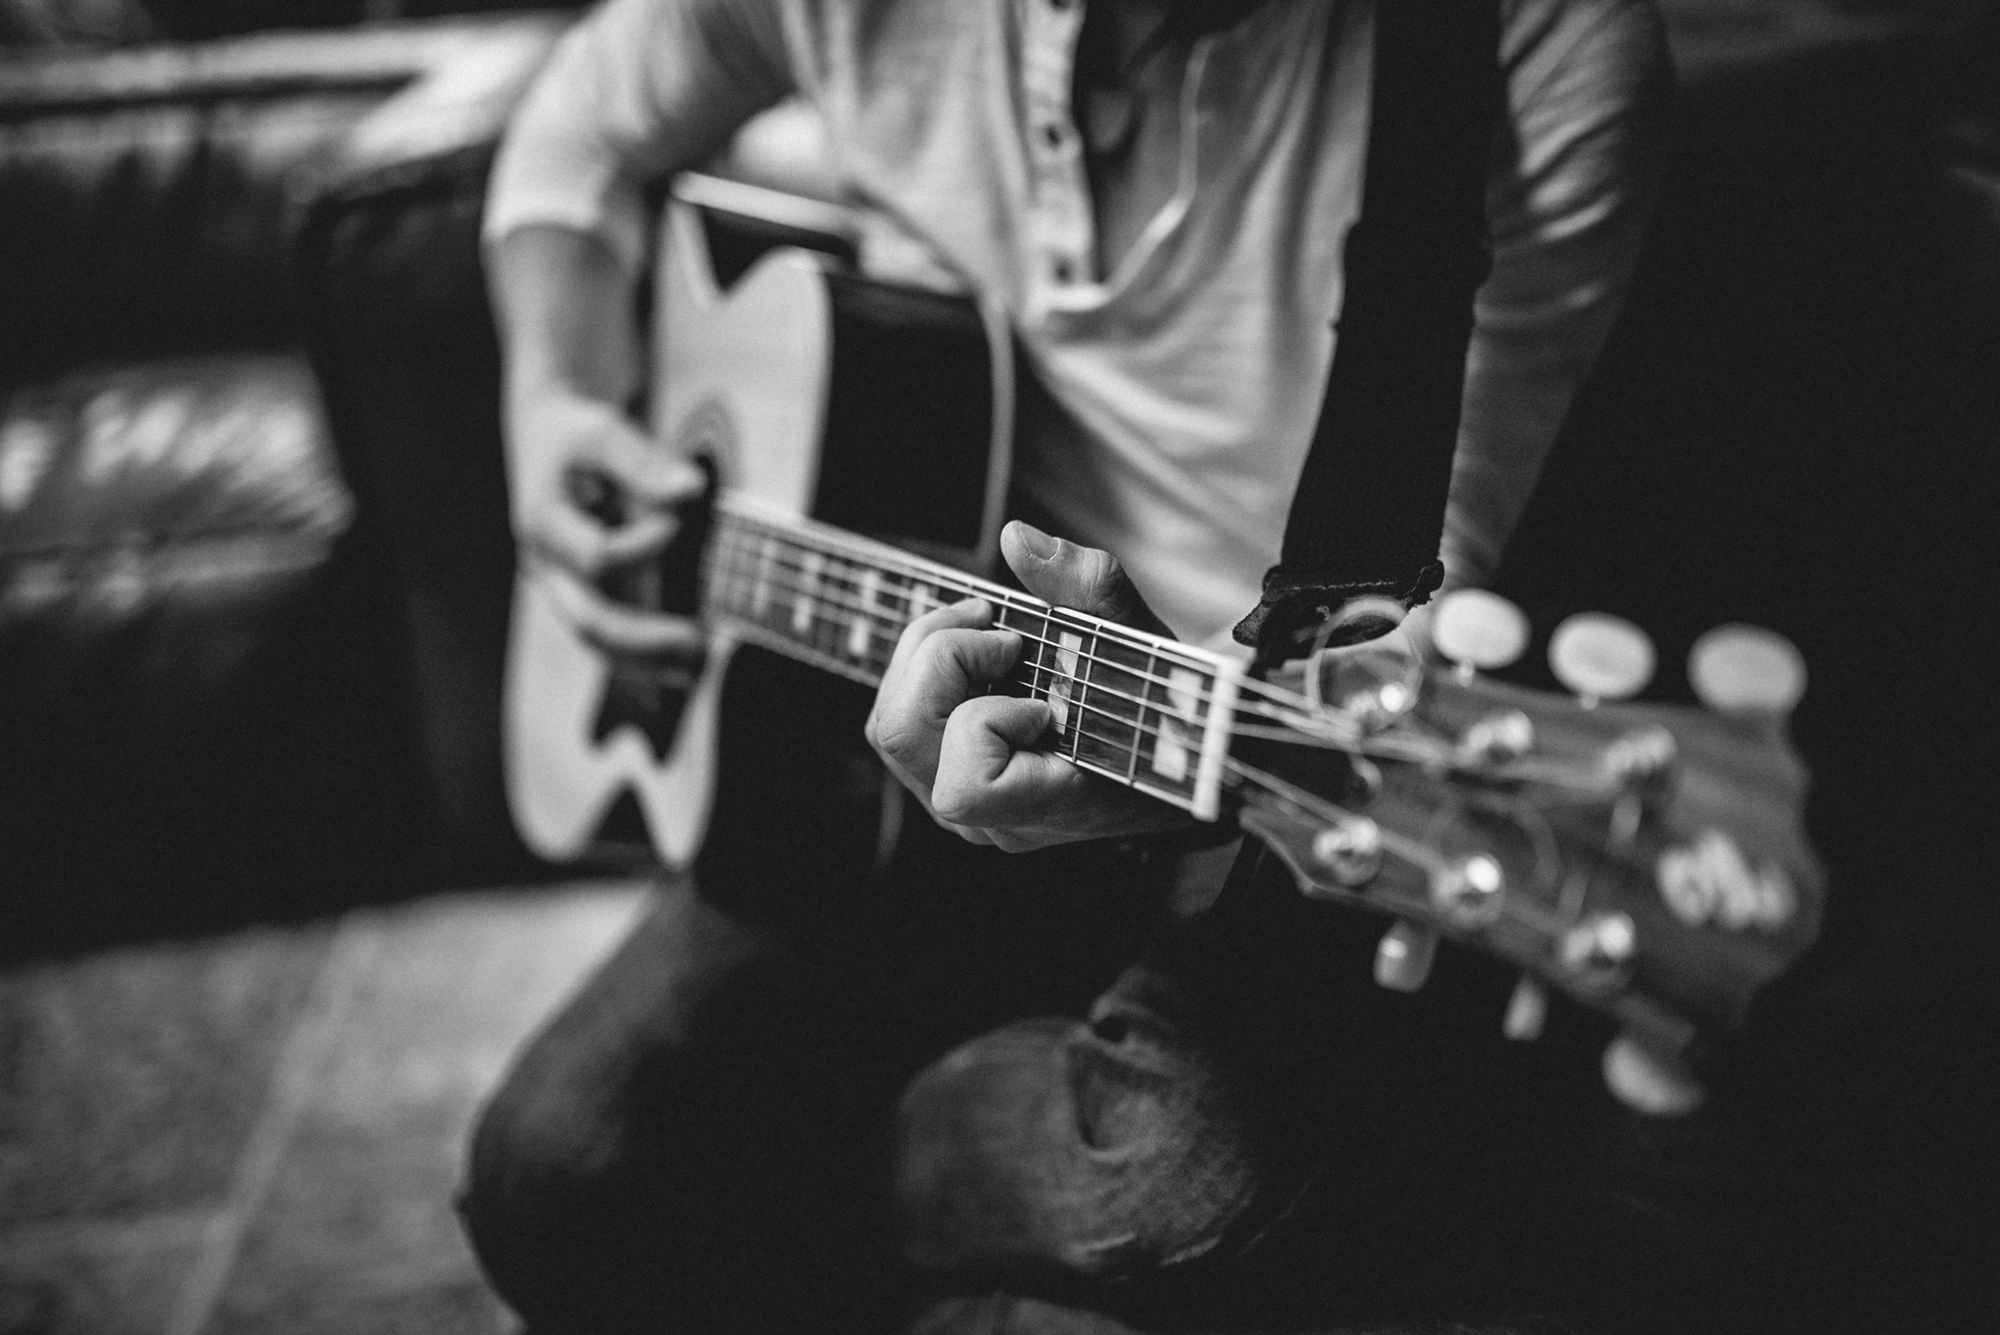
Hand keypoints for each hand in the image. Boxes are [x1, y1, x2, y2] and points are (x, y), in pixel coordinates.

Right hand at [511, 390, 709, 683]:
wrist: (544, 440)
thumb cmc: (573, 434)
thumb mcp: (600, 432)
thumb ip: (641, 460)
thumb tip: (690, 488)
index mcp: (544, 525)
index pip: (597, 557)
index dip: (643, 547)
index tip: (679, 524)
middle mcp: (549, 568)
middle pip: (590, 622)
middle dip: (648, 640)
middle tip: (702, 643)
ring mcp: (565, 588)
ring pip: (601, 642)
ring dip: (651, 661)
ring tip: (702, 667)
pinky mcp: (584, 595)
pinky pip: (612, 640)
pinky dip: (648, 656)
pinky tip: (689, 667)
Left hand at [865, 522, 1198, 851]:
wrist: (1177, 748)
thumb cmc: (1167, 702)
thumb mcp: (1143, 640)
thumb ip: (1088, 589)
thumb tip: (1017, 538)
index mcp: (1047, 808)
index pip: (964, 786)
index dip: (984, 719)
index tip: (1034, 676)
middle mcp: (994, 822)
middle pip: (901, 736)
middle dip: (939, 655)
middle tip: (998, 625)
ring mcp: (966, 808)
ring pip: (888, 727)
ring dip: (925, 656)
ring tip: (987, 631)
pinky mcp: (949, 779)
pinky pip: (901, 721)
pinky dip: (925, 670)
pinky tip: (977, 652)